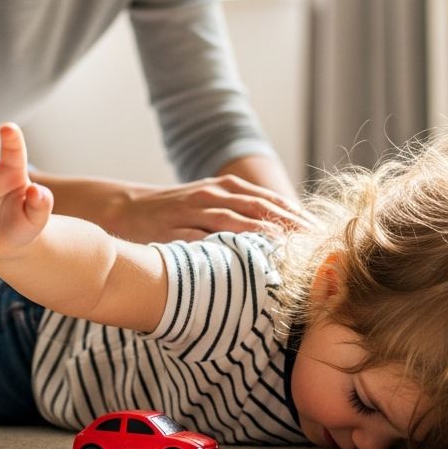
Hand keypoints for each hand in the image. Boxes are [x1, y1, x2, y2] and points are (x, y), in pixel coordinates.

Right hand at [104, 175, 313, 243]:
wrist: (127, 209)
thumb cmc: (176, 210)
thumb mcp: (210, 203)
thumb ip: (242, 212)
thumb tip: (281, 232)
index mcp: (224, 188)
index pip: (269, 200)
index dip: (296, 214)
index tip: (321, 231)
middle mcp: (212, 196)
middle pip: (258, 208)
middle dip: (288, 224)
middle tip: (314, 243)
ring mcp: (192, 212)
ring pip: (234, 221)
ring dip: (262, 234)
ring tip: (288, 248)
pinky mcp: (173, 231)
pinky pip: (202, 240)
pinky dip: (223, 248)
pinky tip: (241, 260)